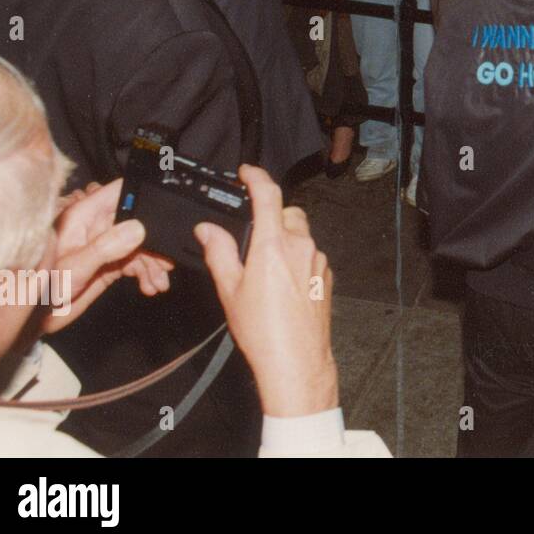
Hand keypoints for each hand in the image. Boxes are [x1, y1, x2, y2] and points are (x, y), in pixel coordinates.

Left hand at [44, 180, 173, 332]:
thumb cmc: (41, 290)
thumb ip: (105, 248)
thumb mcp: (73, 268)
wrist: (36, 319)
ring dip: (154, 263)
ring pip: (142, 246)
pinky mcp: (110, 264)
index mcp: (85, 217)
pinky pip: (137, 263)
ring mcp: (105, 246)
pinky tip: (151, 286)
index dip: (145, 195)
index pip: (120, 192)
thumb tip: (137, 228)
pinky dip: (148, 274)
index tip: (166, 211)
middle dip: (156, 241)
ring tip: (159, 282)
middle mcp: (98, 228)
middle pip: (139, 221)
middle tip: (166, 261)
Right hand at [195, 165, 337, 418]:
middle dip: (270, 217)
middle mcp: (301, 246)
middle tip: (251, 238)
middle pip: (288, 213)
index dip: (256, 177)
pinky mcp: (326, 275)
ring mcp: (317, 260)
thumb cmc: (262, 330)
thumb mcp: (230, 289)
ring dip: (284, 239)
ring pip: (301, 234)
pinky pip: (310, 255)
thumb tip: (208, 229)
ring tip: (263, 269)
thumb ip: (219, 252)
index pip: (268, 194)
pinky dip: (296, 258)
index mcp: (274, 244)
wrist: (296, 361)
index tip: (246, 173)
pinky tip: (281, 284)